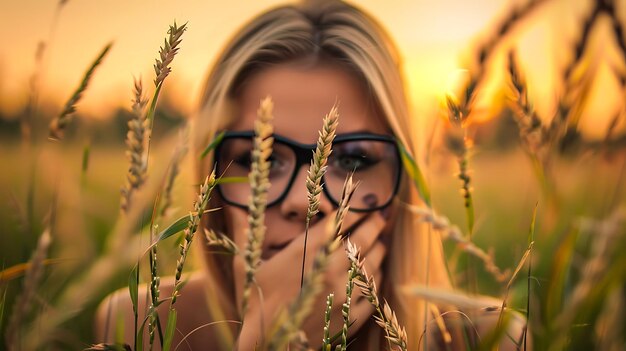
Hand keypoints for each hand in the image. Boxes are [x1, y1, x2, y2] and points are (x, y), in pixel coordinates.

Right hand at [233, 211, 388, 348]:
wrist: (269, 342)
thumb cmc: (255, 303)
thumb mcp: (247, 266)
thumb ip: (247, 235)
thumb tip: (236, 210)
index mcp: (306, 251)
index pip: (341, 222)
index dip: (356, 211)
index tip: (366, 204)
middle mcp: (329, 268)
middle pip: (362, 239)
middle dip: (374, 224)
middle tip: (382, 216)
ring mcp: (343, 292)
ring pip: (372, 264)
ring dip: (379, 250)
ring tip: (382, 242)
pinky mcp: (351, 314)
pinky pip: (372, 291)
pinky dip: (376, 278)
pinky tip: (376, 272)